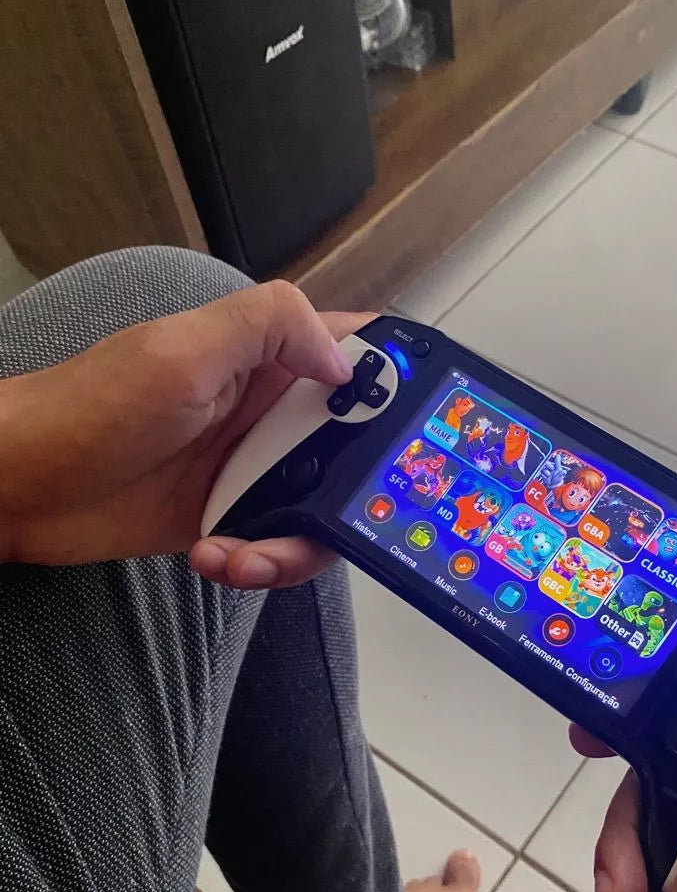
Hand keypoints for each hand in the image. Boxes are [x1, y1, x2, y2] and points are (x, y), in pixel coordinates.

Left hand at [0, 282, 372, 588]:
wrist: (21, 486)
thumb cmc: (91, 408)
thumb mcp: (184, 350)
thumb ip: (271, 328)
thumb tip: (345, 362)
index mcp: (267, 357)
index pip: (356, 353)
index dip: (400, 381)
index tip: (422, 423)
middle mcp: (270, 411)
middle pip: (358, 448)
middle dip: (359, 489)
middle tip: (339, 511)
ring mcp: (252, 468)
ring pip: (324, 510)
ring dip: (298, 542)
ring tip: (243, 552)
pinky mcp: (231, 518)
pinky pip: (279, 546)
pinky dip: (260, 562)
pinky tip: (214, 558)